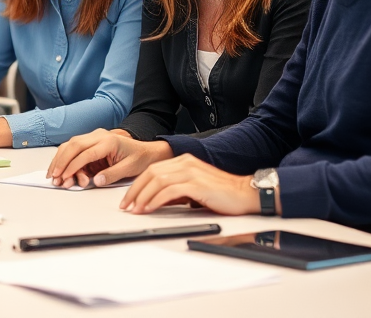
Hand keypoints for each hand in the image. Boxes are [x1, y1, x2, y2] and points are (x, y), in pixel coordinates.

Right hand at [47, 129, 172, 188]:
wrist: (146, 151)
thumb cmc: (139, 159)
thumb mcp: (129, 169)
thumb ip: (112, 175)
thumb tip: (96, 181)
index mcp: (109, 141)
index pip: (86, 153)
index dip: (74, 166)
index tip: (65, 177)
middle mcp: (99, 136)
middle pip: (74, 145)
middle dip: (62, 162)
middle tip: (54, 177)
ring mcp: (94, 137)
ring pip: (70, 144)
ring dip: (59, 159)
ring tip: (53, 175)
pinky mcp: (90, 142)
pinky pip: (73, 148)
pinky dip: (64, 158)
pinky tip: (58, 168)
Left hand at [120, 154, 259, 214]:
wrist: (244, 194)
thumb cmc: (222, 194)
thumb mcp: (194, 189)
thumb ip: (176, 191)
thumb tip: (156, 200)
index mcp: (184, 161)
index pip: (153, 170)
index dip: (138, 184)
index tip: (129, 198)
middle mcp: (185, 162)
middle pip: (151, 173)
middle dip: (135, 190)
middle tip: (126, 205)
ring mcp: (190, 171)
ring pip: (157, 180)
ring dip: (143, 195)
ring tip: (135, 209)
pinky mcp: (196, 183)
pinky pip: (169, 190)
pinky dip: (156, 200)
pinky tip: (150, 208)